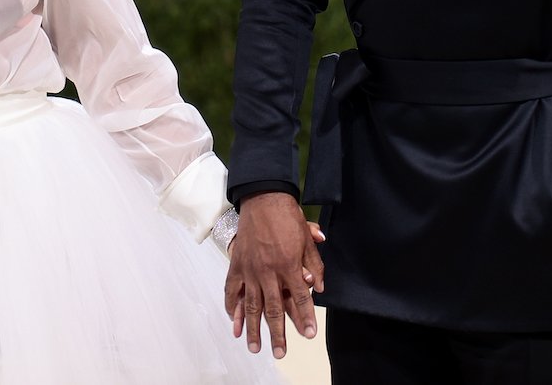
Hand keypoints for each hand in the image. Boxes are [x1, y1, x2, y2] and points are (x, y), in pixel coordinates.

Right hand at [224, 192, 324, 358]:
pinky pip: (232, 290)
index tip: (310, 334)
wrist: (263, 197)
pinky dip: (232, 307)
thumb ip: (315, 264)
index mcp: (288, 264)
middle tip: (280, 353)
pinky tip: (233, 321)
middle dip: (279, 333)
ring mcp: (250, 269)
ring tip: (255, 347)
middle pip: (274, 308)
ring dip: (253, 328)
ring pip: (252, 305)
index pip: (300, 298)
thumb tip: (319, 288)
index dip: (306, 317)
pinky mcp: (236, 264)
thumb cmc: (287, 217)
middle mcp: (268, 271)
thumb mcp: (306, 239)